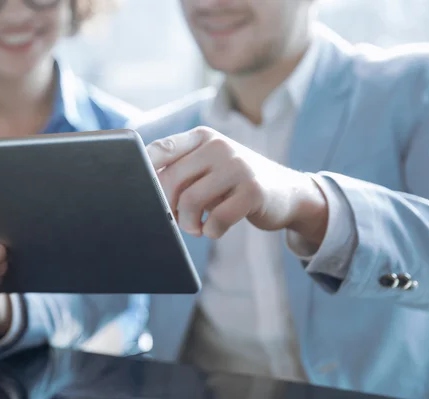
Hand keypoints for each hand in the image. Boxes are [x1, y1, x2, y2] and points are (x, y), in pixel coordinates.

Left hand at [146, 126, 327, 242]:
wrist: (287, 193)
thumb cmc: (235, 184)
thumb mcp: (210, 167)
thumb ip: (181, 170)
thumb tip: (143, 192)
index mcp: (203, 137)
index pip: (160, 149)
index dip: (143, 172)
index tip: (141, 193)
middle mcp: (219, 146)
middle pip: (172, 180)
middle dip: (167, 207)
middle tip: (176, 220)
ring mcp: (238, 166)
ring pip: (191, 201)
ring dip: (188, 223)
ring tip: (195, 227)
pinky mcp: (253, 191)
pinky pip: (217, 219)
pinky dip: (211, 231)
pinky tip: (214, 229)